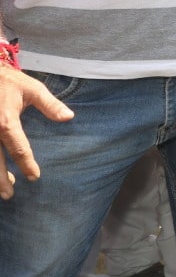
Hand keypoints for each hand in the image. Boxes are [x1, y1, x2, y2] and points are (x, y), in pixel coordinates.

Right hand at [0, 67, 73, 198]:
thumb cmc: (9, 81)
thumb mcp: (33, 89)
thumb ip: (50, 105)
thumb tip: (69, 117)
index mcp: (6, 121)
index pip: (18, 148)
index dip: (26, 164)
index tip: (34, 177)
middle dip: (0, 180)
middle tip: (10, 195)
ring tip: (3, 189)